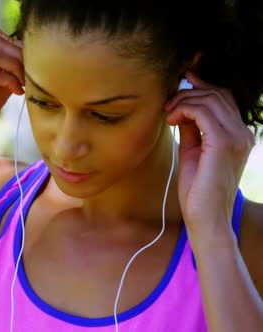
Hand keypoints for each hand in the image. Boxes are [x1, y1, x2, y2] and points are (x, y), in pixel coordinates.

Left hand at [164, 72, 254, 235]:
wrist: (206, 218)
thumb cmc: (198, 190)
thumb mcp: (193, 151)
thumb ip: (191, 128)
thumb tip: (181, 107)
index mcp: (239, 135)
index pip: (224, 98)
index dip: (201, 85)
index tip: (180, 79)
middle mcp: (243, 133)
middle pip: (217, 93)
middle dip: (188, 92)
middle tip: (168, 104)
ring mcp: (237, 137)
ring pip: (209, 99)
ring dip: (182, 101)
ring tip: (167, 115)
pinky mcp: (224, 143)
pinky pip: (203, 112)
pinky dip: (183, 110)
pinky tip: (171, 120)